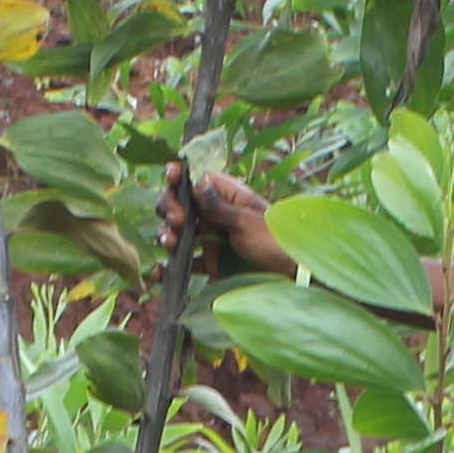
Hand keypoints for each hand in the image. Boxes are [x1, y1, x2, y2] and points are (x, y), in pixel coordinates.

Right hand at [161, 167, 290, 280]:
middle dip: (170, 208)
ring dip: (167, 235)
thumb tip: (195, 181)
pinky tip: (162, 272)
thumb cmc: (274, 241)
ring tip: (168, 244)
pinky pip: (186, 261)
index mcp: (228, 196)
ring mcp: (212, 238)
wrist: (291, 276)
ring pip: (178, 232)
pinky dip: (171, 266)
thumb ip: (217, 205)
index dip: (180, 175)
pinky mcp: (211, 262)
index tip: (170, 176)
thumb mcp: (245, 220)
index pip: (197, 179)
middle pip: (180, 203)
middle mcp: (216, 214)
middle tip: (177, 221)